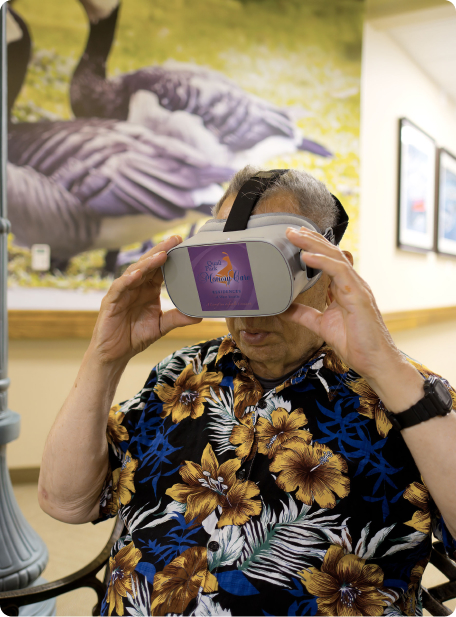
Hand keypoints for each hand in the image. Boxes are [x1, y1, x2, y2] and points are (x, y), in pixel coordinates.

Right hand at [89, 236, 201, 366]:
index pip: (160, 268)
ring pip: (134, 272)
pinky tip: (137, 274)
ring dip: (148, 262)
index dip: (170, 256)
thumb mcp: (161, 326)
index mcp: (148, 289)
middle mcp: (136, 286)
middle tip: (175, 240)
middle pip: (148, 264)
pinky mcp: (111, 302)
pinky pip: (120, 288)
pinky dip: (128, 280)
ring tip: (162, 255)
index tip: (183, 244)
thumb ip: (177, 318)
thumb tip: (199, 315)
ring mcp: (123, 292)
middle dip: (161, 251)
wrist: (115, 354)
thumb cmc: (135, 336)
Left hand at [283, 227, 422, 409]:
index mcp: (345, 288)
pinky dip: (323, 262)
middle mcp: (352, 284)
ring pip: (335, 257)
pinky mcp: (359, 297)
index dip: (313, 247)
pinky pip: (340, 273)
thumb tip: (284, 308)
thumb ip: (304, 315)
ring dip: (314, 245)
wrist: (375, 362)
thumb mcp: (321, 326)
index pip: (328, 260)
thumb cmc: (356, 344)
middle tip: (291, 229)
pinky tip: (307, 256)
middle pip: (331, 254)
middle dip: (311, 239)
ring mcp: (357, 288)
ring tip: (296, 236)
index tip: (295, 237)